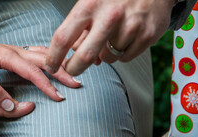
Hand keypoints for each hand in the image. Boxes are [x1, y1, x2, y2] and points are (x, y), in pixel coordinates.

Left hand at [0, 34, 81, 111]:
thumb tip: (14, 106)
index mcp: (7, 56)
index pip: (34, 71)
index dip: (48, 85)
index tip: (59, 97)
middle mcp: (14, 50)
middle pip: (45, 60)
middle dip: (62, 72)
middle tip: (77, 84)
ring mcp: (13, 50)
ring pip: (42, 54)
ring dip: (58, 63)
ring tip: (72, 73)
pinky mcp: (11, 53)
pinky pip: (35, 54)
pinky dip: (48, 58)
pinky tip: (52, 62)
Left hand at [46, 0, 175, 75]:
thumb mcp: (92, 3)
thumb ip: (80, 28)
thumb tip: (73, 53)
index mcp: (90, 5)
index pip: (63, 37)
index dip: (54, 57)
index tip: (50, 66)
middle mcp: (110, 16)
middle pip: (85, 56)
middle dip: (75, 68)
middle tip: (72, 68)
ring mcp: (131, 26)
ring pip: (107, 58)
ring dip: (104, 55)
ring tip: (110, 38)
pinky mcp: (147, 35)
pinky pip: (125, 58)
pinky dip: (121, 53)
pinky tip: (125, 38)